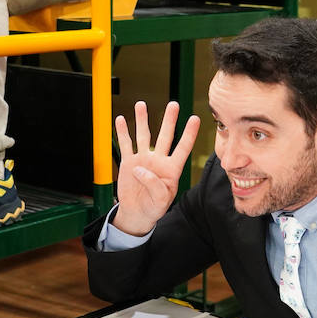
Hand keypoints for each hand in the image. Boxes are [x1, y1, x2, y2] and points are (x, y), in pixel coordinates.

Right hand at [112, 100, 199, 235]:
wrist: (137, 213)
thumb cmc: (154, 208)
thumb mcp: (161, 201)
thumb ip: (154, 185)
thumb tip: (140, 169)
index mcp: (172, 169)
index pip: (183, 148)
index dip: (189, 134)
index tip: (195, 118)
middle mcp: (158, 160)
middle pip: (165, 136)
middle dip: (169, 120)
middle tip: (173, 104)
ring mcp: (143, 159)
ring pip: (143, 136)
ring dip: (142, 120)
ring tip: (141, 104)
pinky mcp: (129, 162)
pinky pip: (125, 145)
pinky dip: (122, 132)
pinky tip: (121, 120)